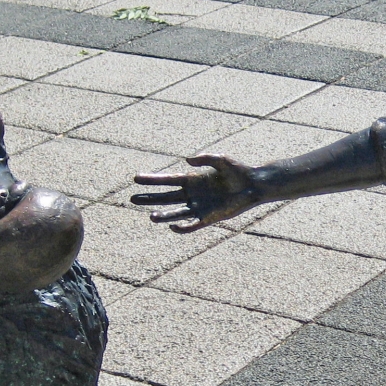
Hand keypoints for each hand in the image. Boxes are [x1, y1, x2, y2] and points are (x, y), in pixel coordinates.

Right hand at [132, 154, 259, 231]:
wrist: (253, 186)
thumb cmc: (238, 171)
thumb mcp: (221, 159)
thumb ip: (204, 158)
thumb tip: (187, 161)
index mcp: (192, 180)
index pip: (167, 180)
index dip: (152, 180)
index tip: (136, 178)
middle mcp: (192, 194)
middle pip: (166, 197)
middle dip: (149, 198)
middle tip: (131, 198)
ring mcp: (199, 207)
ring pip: (176, 212)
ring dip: (163, 215)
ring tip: (150, 216)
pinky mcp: (209, 218)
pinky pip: (192, 225)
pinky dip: (182, 227)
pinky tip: (172, 226)